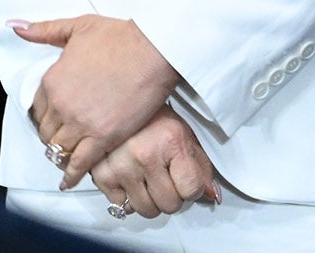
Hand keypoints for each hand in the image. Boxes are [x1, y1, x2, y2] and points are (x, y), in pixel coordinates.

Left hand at [15, 14, 179, 188]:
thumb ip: (44, 30)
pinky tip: (69, 181)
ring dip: (60, 155)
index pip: (37, 108)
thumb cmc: (121, 36)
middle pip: (47, 131)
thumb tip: (16, 26)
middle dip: (53, 135)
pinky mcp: (102, 138)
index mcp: (52, 81)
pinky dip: (72, 175)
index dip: (46, 114)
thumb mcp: (78, 27)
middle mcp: (61, 105)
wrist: (154, 49)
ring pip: (59, 149)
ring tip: (65, 160)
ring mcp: (80, 124)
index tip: (53, 118)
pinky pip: (79, 163)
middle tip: (62, 137)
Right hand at [90, 108, 219, 219]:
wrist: (120, 104)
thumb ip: (201, 167)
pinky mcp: (102, 175)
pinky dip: (128, 197)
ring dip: (151, 201)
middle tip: (168, 179)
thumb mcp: (185, 136)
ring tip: (151, 180)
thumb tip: (211, 195)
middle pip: (169, 205)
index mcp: (172, 142)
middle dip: (173, 196)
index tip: (189, 183)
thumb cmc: (155, 119)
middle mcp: (146, 155)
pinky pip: (121, 205)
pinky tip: (132, 178)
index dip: (193, 189)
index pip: (191, 189)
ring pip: (146, 210)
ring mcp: (122, 167)